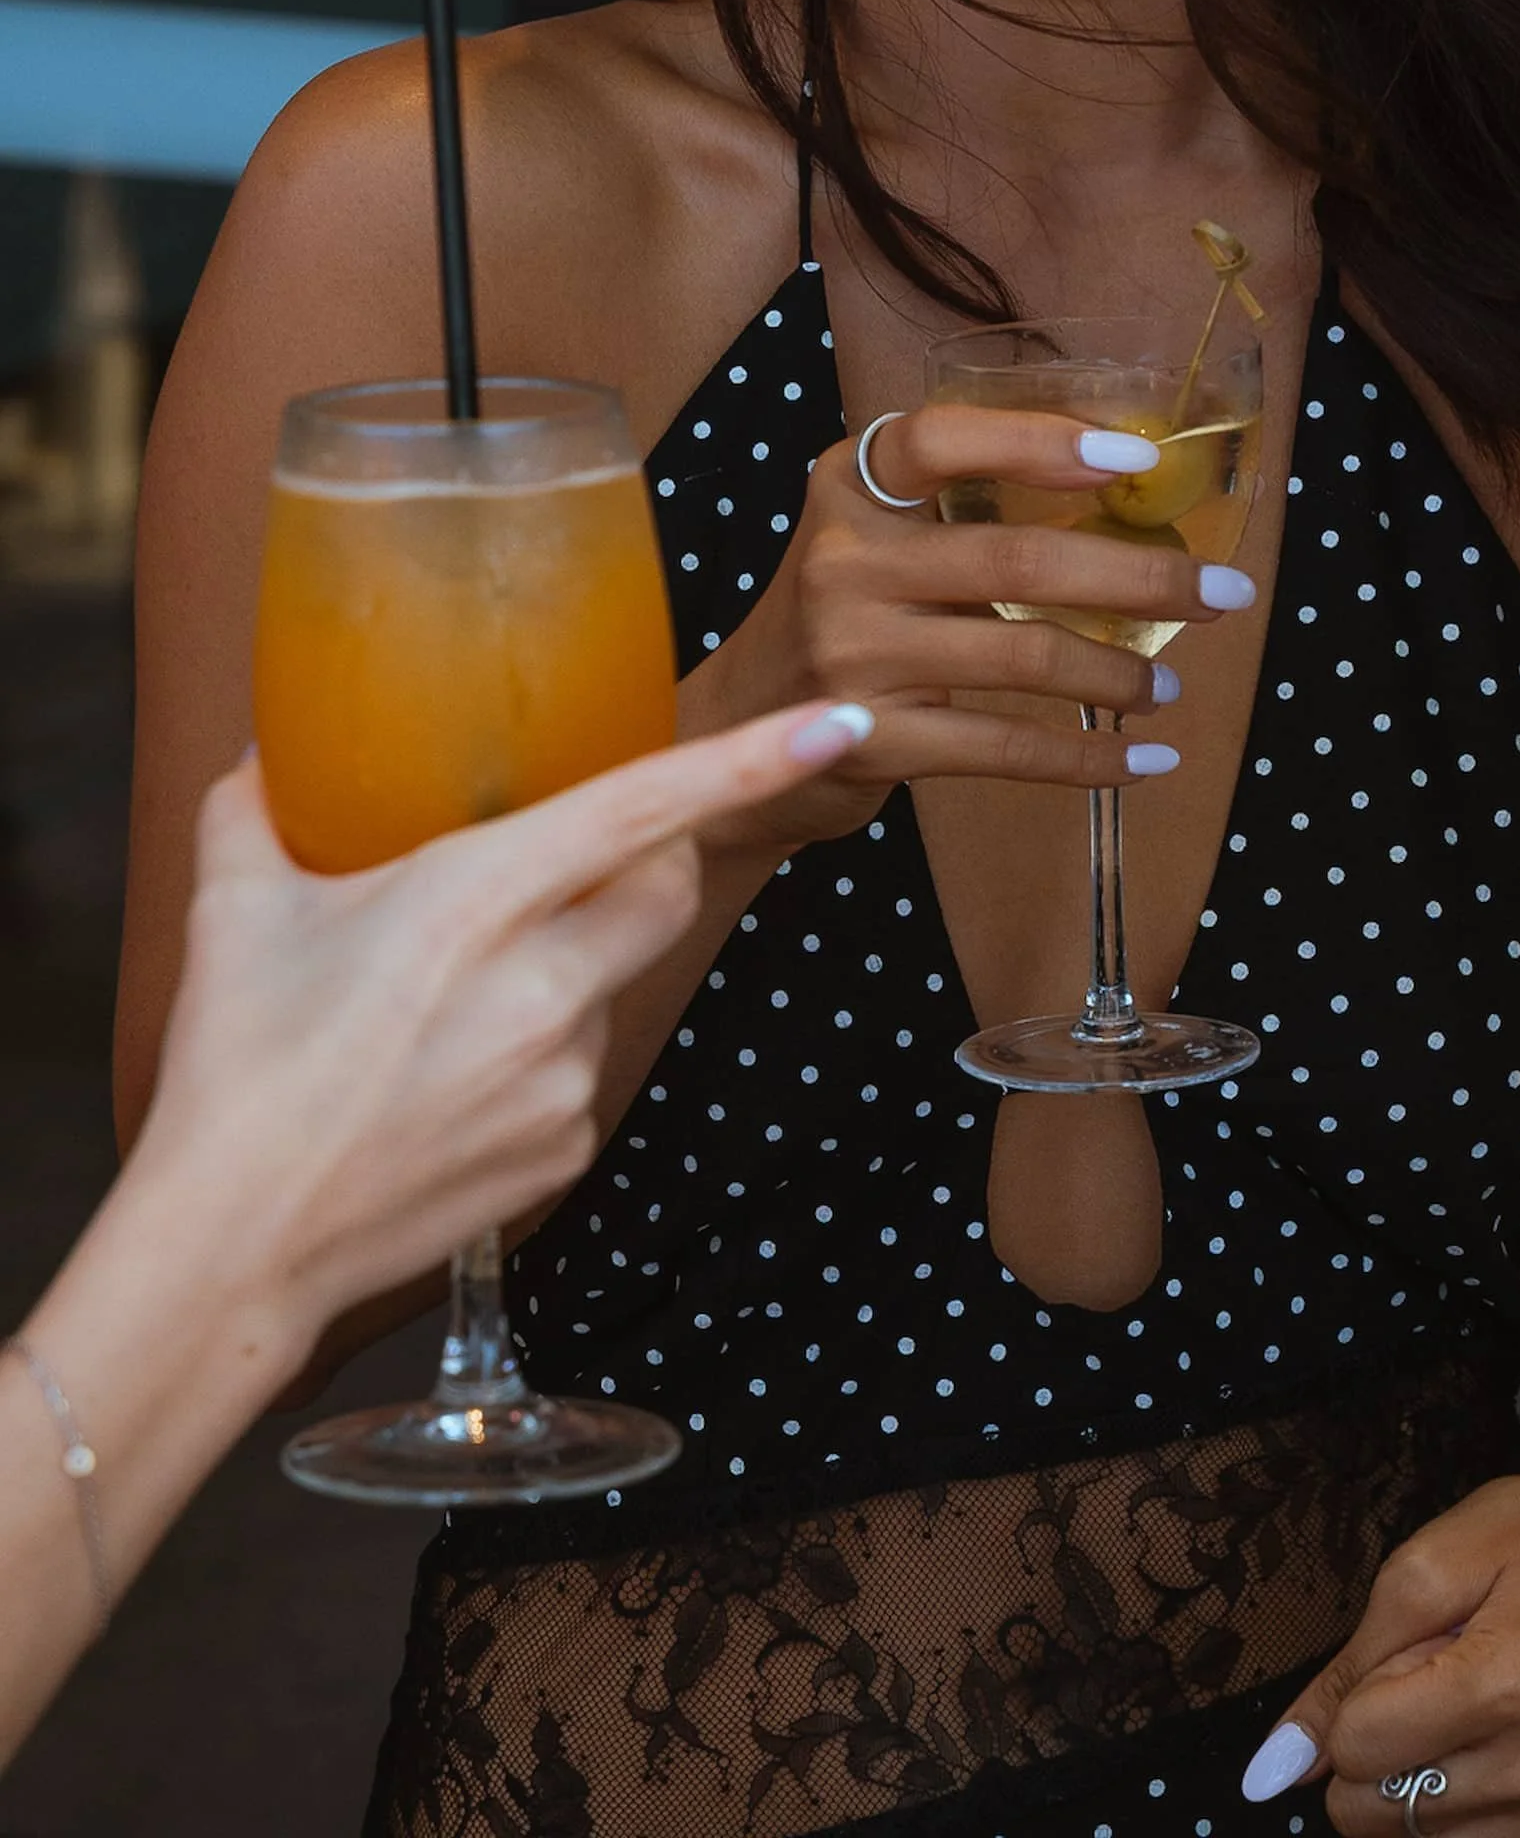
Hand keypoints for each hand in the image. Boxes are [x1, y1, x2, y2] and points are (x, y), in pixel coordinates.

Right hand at [125, 697, 872, 1350]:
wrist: (233, 1248)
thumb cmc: (231, 1069)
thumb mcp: (233, 909)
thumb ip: (259, 806)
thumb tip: (265, 749)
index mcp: (478, 901)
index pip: (645, 808)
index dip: (752, 758)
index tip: (836, 723)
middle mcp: (545, 986)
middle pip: (669, 889)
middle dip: (652, 858)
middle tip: (575, 855)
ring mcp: (567, 1076)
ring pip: (614, 982)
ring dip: (568, 968)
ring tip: (447, 1003)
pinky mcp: (569, 1149)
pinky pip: (584, 1070)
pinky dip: (539, 1054)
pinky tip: (450, 1080)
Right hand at [686, 407, 1255, 850]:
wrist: (735, 735)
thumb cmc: (843, 619)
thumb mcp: (875, 539)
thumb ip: (962, 507)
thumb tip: (1127, 487)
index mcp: (848, 486)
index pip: (941, 439)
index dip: (1042, 441)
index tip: (1136, 457)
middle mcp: (843, 560)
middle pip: (1014, 560)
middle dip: (1138, 576)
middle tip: (1222, 591)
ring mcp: (852, 654)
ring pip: (1023, 657)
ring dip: (1120, 673)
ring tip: (1171, 685)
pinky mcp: (870, 741)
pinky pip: (1005, 748)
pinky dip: (1086, 757)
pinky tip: (1143, 759)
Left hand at [1240, 1410, 1519, 1832]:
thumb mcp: (1433, 1559)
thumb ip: (1350, 1668)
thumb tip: (1274, 1768)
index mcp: (1510, 1682)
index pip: (1358, 1752)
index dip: (1355, 1701)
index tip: (1400, 1655)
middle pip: (1382, 1811)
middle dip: (1382, 1746)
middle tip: (1438, 1674)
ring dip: (1422, 1778)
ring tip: (1474, 1701)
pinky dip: (1463, 1804)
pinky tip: (1496, 1739)